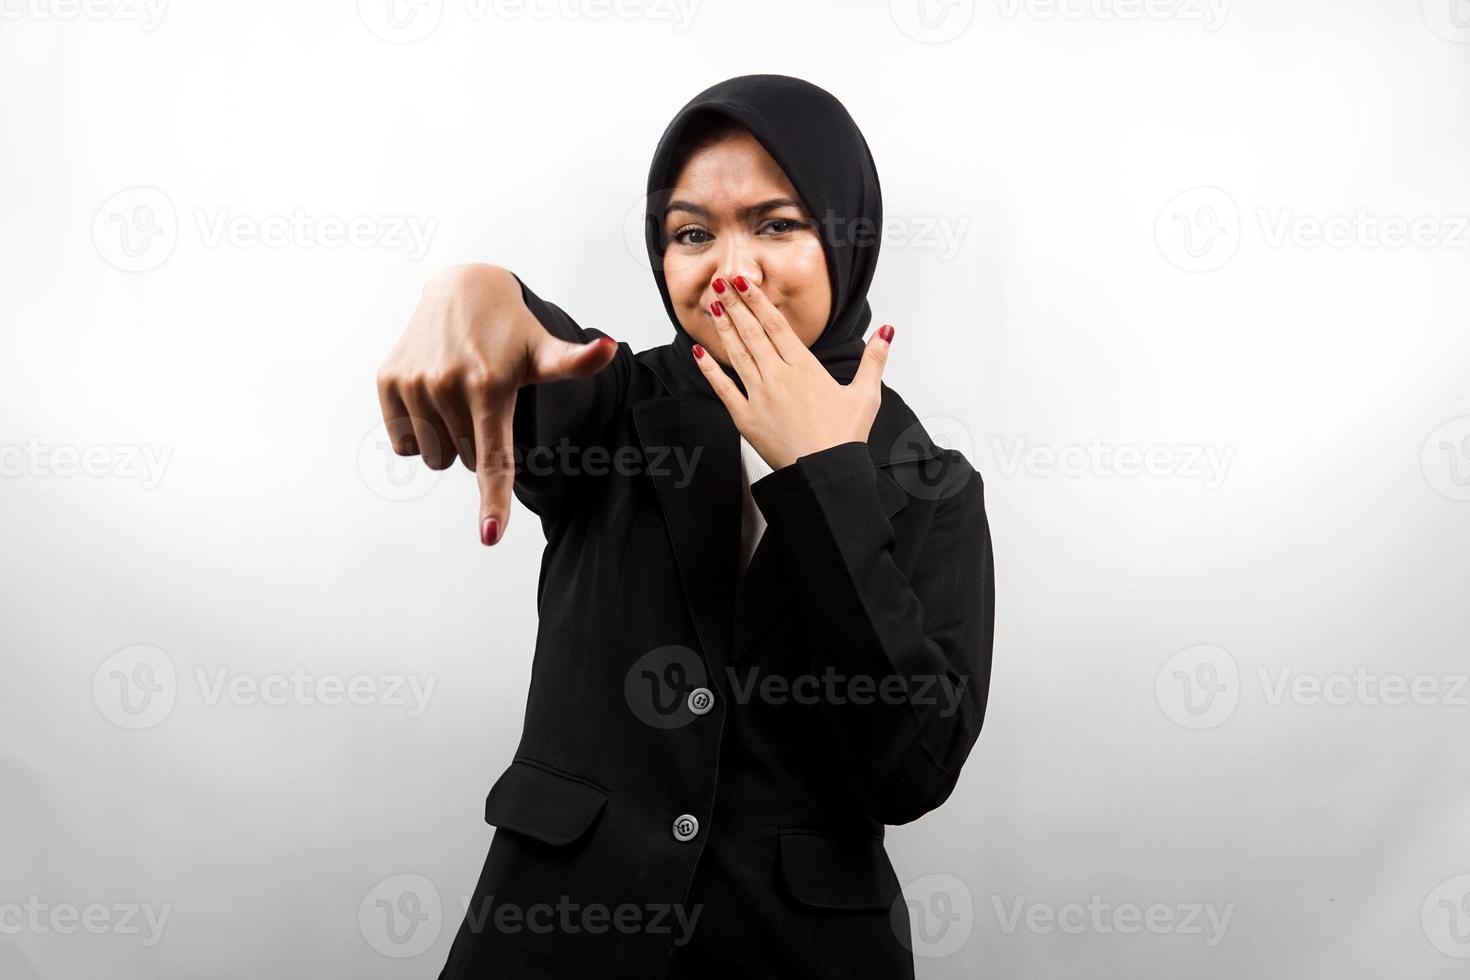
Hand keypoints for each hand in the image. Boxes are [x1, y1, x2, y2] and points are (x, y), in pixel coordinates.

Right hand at [375, 263, 617, 545]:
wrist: (461, 288)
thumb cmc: (511, 328)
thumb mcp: (543, 347)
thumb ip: (574, 361)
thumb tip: (609, 348)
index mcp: (489, 386)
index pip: (493, 457)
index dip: (493, 500)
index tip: (489, 535)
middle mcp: (447, 385)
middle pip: (465, 462)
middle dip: (477, 444)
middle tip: (485, 404)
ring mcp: (414, 384)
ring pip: (434, 457)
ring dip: (448, 440)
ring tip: (459, 398)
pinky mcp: (388, 381)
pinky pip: (404, 442)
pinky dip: (419, 432)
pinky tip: (432, 396)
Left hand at [691, 273, 893, 470]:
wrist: (825, 473)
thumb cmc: (844, 437)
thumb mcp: (866, 395)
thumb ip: (874, 359)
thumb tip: (886, 331)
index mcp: (804, 368)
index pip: (776, 325)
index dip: (757, 301)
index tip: (744, 282)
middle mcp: (778, 376)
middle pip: (752, 333)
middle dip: (735, 305)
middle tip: (721, 282)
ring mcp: (759, 396)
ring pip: (738, 354)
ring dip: (724, 329)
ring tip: (713, 306)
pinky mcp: (746, 418)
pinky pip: (723, 388)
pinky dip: (710, 369)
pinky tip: (699, 352)